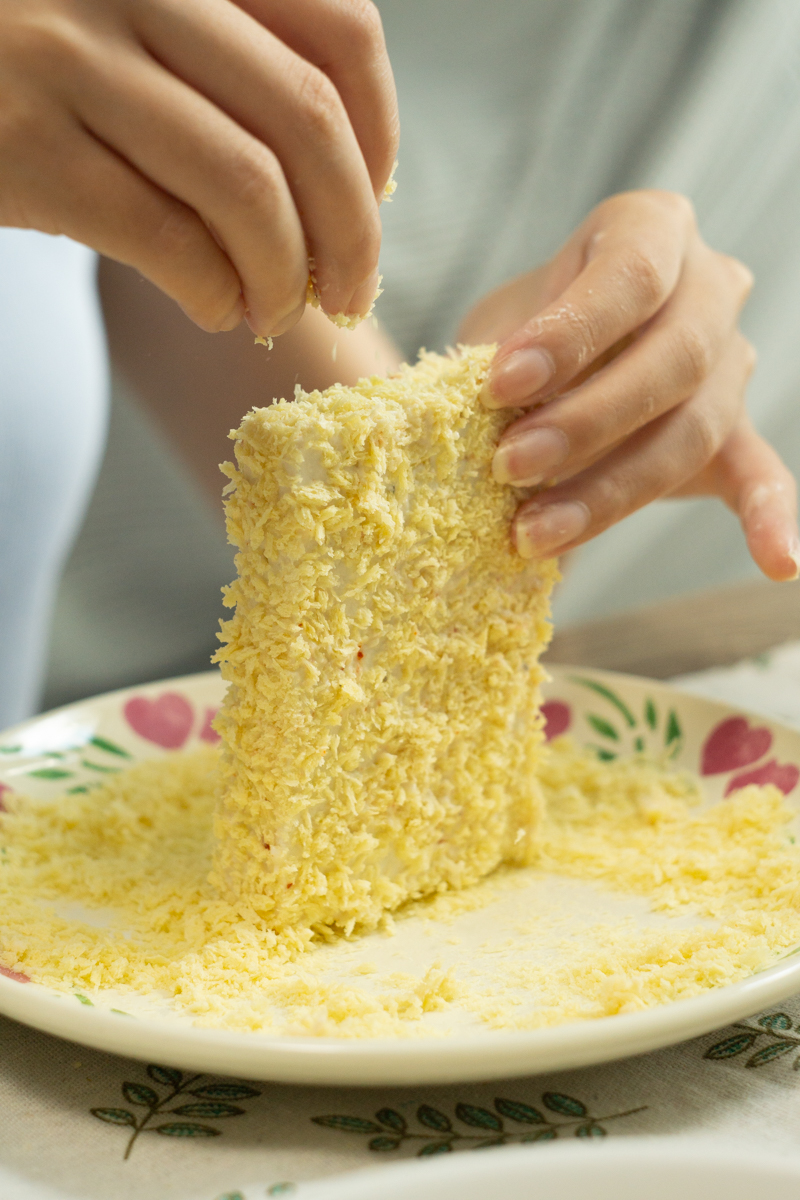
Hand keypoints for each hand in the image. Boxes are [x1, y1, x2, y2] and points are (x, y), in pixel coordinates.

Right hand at [0, 0, 397, 335]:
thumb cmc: (53, 68)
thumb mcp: (148, 27)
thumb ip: (238, 68)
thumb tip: (354, 192)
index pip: (341, 30)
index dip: (381, 131)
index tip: (375, 197)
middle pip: (308, 120)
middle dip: (352, 234)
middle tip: (349, 295)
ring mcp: (73, 58)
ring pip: (246, 186)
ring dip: (284, 278)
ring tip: (275, 313)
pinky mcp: (27, 144)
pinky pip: (168, 237)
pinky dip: (215, 293)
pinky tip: (216, 308)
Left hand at [459, 190, 798, 582]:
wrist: (548, 364)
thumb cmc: (521, 333)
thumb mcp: (501, 324)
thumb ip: (504, 354)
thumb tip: (482, 415)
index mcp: (652, 229)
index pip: (631, 274)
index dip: (570, 333)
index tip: (500, 385)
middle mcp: (710, 286)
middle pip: (676, 357)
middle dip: (586, 422)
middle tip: (509, 467)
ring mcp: (732, 364)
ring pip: (694, 429)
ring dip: (612, 490)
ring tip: (534, 533)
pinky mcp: (736, 435)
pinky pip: (761, 475)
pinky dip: (769, 519)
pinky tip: (777, 561)